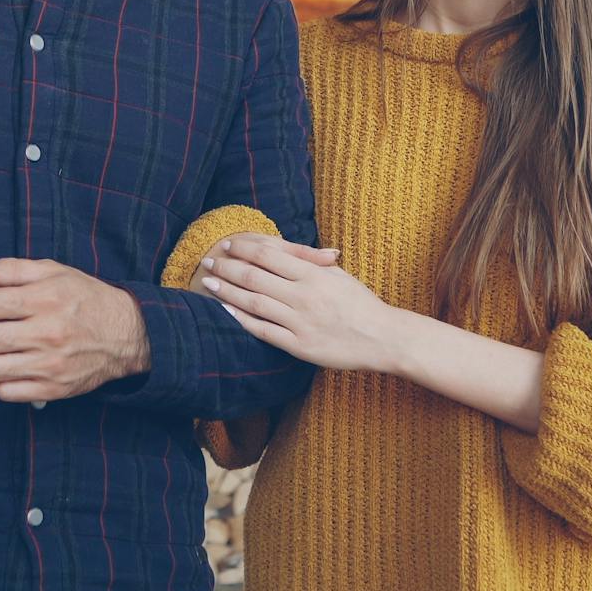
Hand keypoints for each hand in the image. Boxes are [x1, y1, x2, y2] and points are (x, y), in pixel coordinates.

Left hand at [0, 259, 148, 402]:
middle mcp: (48, 333)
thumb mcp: (54, 273)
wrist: (127, 335)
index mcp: (46, 300)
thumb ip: (12, 269)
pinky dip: (3, 379)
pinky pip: (5, 392)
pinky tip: (15, 365)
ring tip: (2, 346)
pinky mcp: (53, 389)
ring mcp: (50, 365)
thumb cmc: (85, 299)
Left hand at [198, 234, 405, 374]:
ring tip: (209, 283)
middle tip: (208, 261)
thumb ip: (310, 261)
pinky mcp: (299, 346)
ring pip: (254, 303)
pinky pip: (264, 331)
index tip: (228, 244)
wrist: (383, 337)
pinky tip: (226, 312)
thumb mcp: (338, 275)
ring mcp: (300, 322)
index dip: (244, 248)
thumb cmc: (360, 303)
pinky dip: (242, 320)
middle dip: (228, 267)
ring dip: (228, 292)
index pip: (269, 255)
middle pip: (255, 277)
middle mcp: (304, 296)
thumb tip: (283, 248)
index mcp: (313, 274)